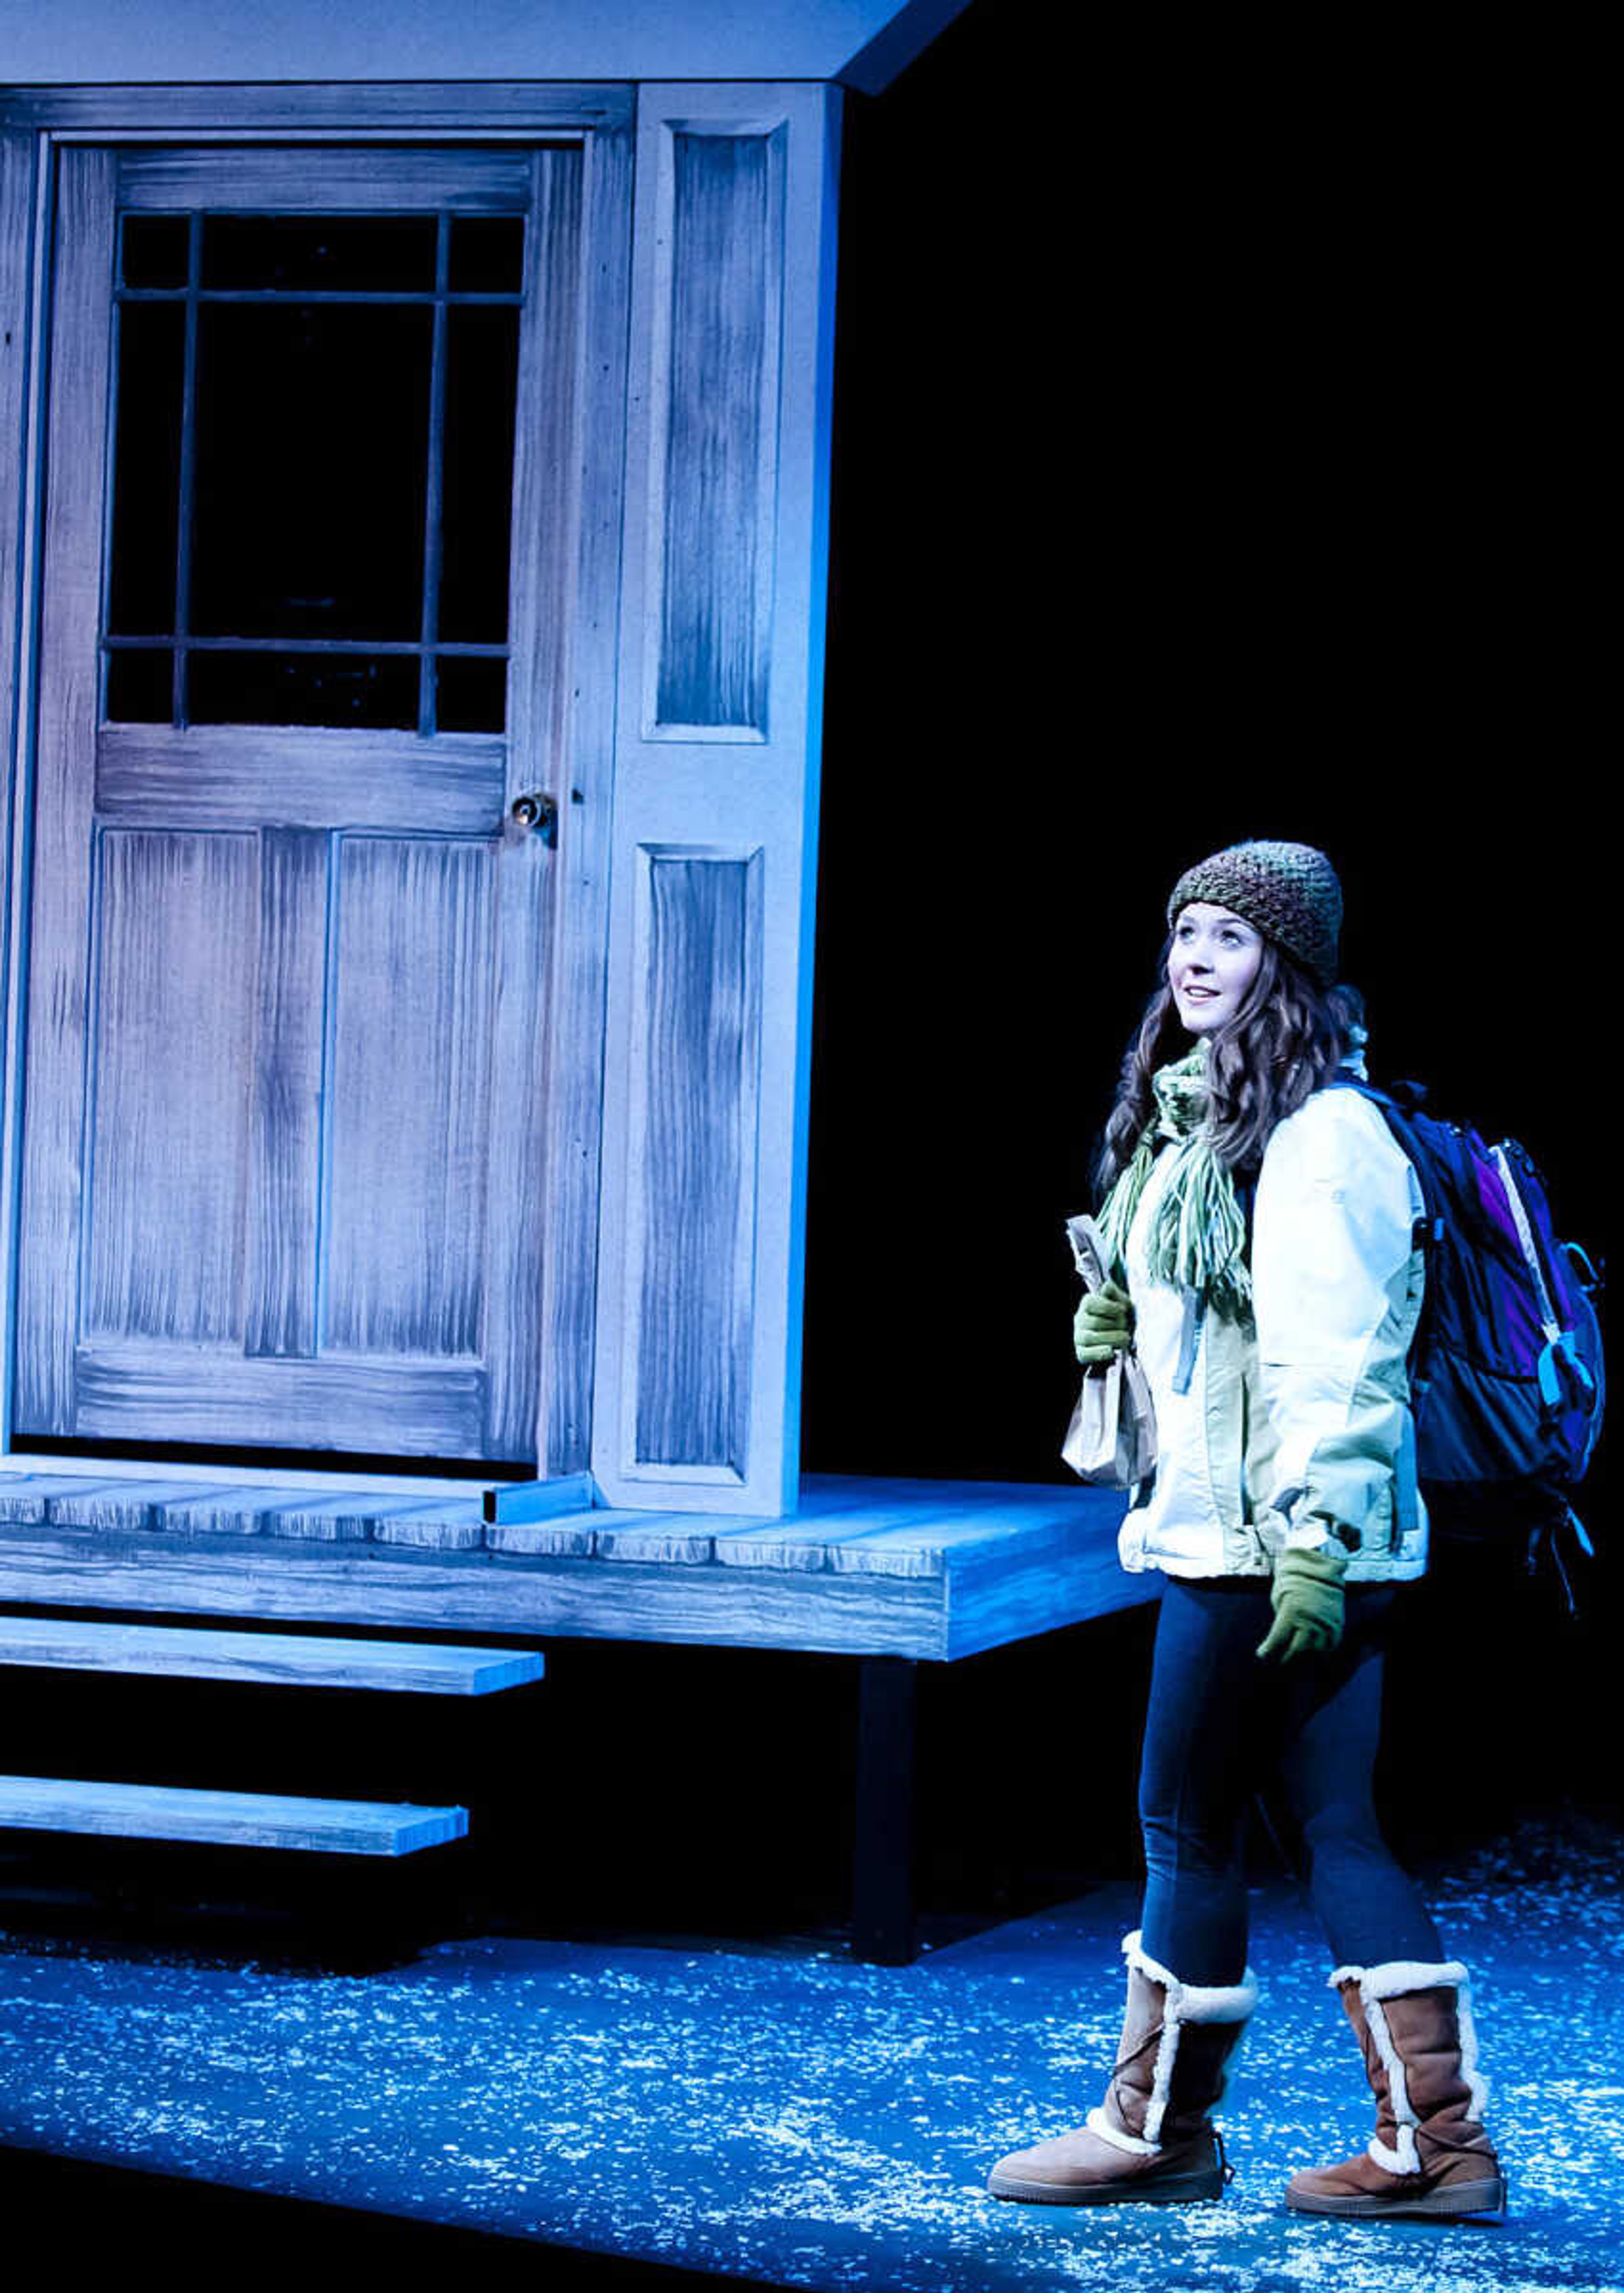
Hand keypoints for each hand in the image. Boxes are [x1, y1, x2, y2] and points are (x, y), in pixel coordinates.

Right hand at [1074, 1278, 1134, 1366]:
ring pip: (1090, 1337)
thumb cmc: (1121, 1318)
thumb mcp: (1121, 1303)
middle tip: (1127, 1326)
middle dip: (1113, 1324)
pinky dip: (1099, 1353)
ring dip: (1111, 1338)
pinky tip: (1112, 1351)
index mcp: (1087, 1304)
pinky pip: (1085, 1354)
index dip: (1108, 1306)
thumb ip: (1115, 1294)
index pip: (1090, 1303)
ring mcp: (1078, 1336)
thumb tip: (1107, 1286)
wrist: (1121, 1338)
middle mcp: (1079, 1319)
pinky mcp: (1081, 1352)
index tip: (1123, 1310)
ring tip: (1125, 1338)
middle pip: (1094, 1322)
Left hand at [1256, 1545, 1346, 1662]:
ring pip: (1315, 1649)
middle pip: (1297, 1649)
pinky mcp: (1337, 1621)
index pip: (1278, 1638)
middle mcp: (1310, 1619)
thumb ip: (1282, 1619)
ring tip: (1296, 1657)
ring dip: (1304, 1655)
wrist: (1318, 1564)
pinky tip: (1313, 1650)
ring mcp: (1325, 1621)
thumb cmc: (1293, 1578)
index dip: (1269, 1650)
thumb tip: (1281, 1639)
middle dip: (1287, 1657)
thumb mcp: (1279, 1597)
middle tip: (1279, 1661)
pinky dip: (1322, 1649)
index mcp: (1292, 1611)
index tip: (1262, 1655)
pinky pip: (1330, 1643)